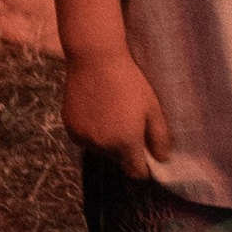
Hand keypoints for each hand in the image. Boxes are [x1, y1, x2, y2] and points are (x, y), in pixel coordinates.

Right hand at [61, 45, 171, 177]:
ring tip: (109, 115)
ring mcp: (83, 137)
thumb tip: (161, 160)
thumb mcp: (152, 107)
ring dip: (105, 141)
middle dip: (124, 149)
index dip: (142, 166)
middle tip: (127, 124)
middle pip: (117, 160)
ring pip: (99, 150)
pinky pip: (83, 139)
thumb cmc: (129, 81)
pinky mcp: (69, 127)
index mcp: (126, 143)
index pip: (135, 172)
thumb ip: (159, 138)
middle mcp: (103, 146)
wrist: (95, 59)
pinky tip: (94, 112)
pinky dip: (90, 132)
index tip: (145, 153)